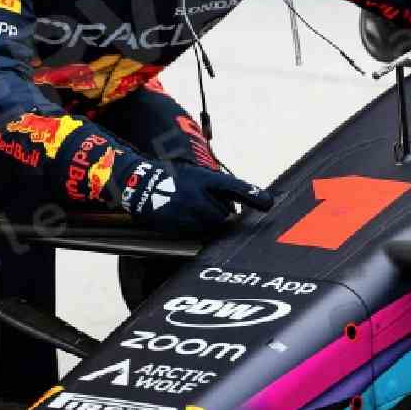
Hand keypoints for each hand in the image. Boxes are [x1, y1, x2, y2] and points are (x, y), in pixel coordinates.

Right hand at [118, 158, 273, 235]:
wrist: (141, 186)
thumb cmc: (175, 179)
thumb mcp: (200, 176)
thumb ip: (222, 189)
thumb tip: (247, 201)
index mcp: (205, 180)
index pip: (234, 187)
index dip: (252, 195)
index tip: (268, 203)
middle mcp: (197, 196)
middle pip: (224, 214)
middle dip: (220, 211)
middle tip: (205, 203)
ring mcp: (186, 213)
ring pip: (211, 226)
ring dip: (208, 222)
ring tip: (192, 209)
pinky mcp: (177, 227)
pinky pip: (196, 234)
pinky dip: (195, 229)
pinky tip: (184, 218)